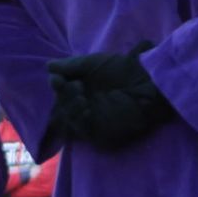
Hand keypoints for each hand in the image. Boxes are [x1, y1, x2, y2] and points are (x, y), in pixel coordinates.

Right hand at [47, 44, 173, 148]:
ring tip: (80, 95)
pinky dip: (78, 119)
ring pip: (69, 119)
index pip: (62, 92)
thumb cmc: (125, 69)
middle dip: (62, 96)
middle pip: (62, 106)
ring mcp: (93, 121)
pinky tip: (85, 107)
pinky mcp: (101, 134)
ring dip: (69, 106)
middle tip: (71, 85)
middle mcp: (86, 106)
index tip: (56, 78)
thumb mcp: (93, 62)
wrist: (149, 82)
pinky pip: (82, 130)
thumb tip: (48, 67)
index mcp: (83, 90)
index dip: (57, 86)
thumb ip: (70, 65)